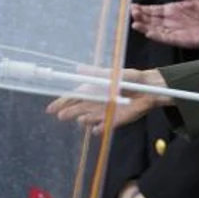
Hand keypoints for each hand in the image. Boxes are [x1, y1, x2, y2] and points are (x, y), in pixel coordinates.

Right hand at [46, 68, 167, 133]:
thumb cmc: (129, 78)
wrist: (147, 88)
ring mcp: (103, 112)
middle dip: (69, 113)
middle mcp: (94, 103)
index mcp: (92, 90)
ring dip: (84, 119)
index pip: (72, 98)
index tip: (51, 108)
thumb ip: (96, 73)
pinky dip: (98, 129)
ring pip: (87, 119)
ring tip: (82, 118)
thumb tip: (79, 68)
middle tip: (62, 115)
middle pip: (77, 110)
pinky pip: (102, 128)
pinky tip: (95, 128)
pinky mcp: (114, 120)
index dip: (61, 103)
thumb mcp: (112, 73)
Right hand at [131, 0, 198, 48]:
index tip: (132, 6)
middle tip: (132, 12)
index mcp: (172, 11)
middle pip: (151, 20)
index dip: (143, 9)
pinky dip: (158, 36)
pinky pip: (167, 38)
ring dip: (145, 27)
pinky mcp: (181, 39)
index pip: (153, 10)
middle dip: (141, 17)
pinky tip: (149, 33)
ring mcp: (175, 31)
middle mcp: (171, 21)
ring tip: (135, 23)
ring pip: (156, 30)